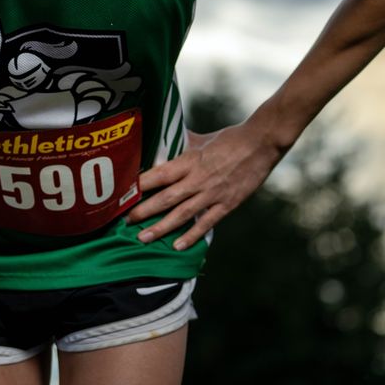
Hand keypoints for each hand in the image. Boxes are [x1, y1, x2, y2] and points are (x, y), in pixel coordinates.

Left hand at [125, 123, 282, 249]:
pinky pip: (206, 223)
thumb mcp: (201, 138)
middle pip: (166, 198)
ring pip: (182, 214)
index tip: (123, 194)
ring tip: (144, 238)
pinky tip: (178, 246)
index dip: (140, 186)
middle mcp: (198, 179)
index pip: (159, 174)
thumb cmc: (230, 138)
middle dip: (144, 211)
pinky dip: (192, 236)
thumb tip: (163, 139)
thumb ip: (181, 143)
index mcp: (190, 160)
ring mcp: (213, 193)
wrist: (261, 143)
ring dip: (162, 227)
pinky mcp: (228, 204)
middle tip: (126, 222)